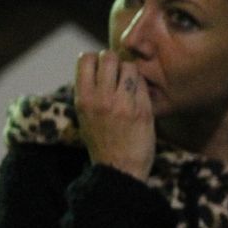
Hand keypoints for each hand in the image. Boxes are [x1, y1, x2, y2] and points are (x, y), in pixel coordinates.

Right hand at [74, 49, 154, 180]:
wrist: (120, 170)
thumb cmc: (103, 143)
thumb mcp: (85, 118)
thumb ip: (89, 93)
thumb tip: (95, 67)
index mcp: (83, 99)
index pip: (85, 59)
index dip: (95, 59)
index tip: (101, 69)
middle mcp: (101, 99)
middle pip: (108, 57)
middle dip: (115, 61)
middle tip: (119, 74)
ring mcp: (123, 105)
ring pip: (129, 67)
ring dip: (131, 72)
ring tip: (131, 86)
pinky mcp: (143, 112)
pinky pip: (144, 85)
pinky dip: (143, 87)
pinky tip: (140, 98)